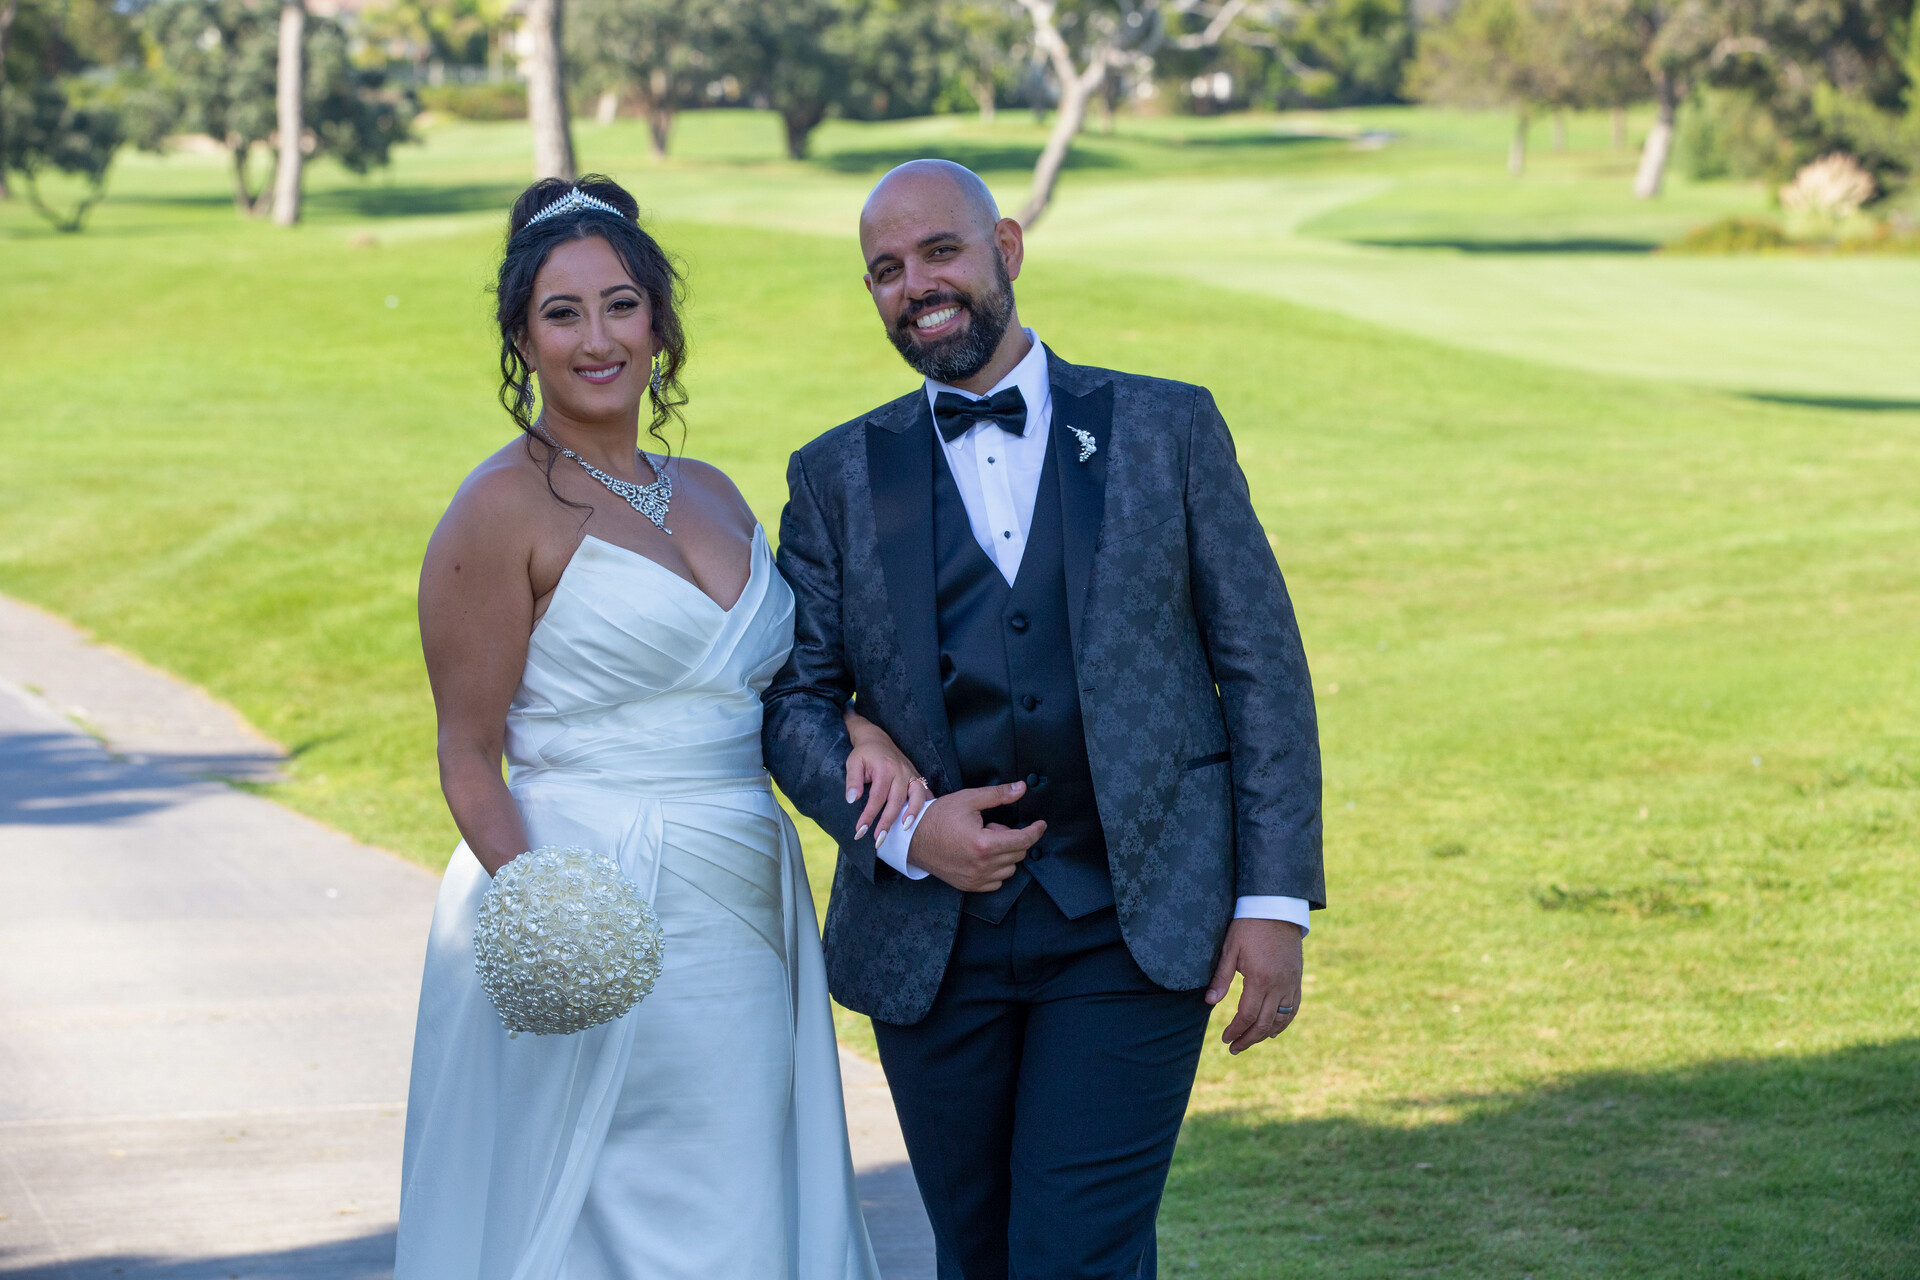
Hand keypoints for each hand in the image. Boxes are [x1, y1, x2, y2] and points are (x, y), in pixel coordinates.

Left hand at [843, 712, 931, 847]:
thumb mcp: (853, 763)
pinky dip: (926, 806)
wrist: (877, 739)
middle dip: (888, 822)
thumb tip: (851, 800)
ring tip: (904, 831)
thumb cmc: (864, 754)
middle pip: (897, 801)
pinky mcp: (917, 777)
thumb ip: (853, 781)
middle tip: (878, 840)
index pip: (877, 797)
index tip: (860, 831)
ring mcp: (911, 774)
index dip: (869, 816)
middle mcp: (901, 772)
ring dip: (912, 815)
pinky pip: (926, 793)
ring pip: (917, 797)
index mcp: (885, 769)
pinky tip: (923, 820)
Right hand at [901, 781, 1043, 893]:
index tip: (1041, 824)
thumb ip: (998, 795)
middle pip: (1018, 854)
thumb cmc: (939, 817)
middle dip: (1013, 838)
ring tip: (984, 841)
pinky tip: (981, 855)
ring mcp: (976, 879)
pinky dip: (996, 869)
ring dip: (1005, 854)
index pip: (1023, 841)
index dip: (1036, 831)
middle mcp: (982, 865)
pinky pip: (996, 882)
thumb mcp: (969, 800)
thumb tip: (1022, 788)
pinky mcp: (969, 886)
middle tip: (992, 827)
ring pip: (1009, 869)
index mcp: (984, 844)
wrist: (913, 838)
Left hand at [1205, 918, 1302, 1054]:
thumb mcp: (1230, 948)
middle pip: (1264, 1024)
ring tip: (1250, 1040)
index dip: (1235, 1030)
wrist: (1277, 908)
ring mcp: (1291, 983)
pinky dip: (1284, 1023)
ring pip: (1281, 1020)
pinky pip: (1293, 1008)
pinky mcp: (1296, 979)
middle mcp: (1278, 985)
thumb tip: (1209, 1002)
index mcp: (1259, 978)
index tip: (1225, 1039)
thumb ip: (1221, 977)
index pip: (1246, 1015)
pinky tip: (1274, 1030)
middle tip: (1234, 1048)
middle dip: (1248, 1039)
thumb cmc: (1249, 926)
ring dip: (1265, 1034)